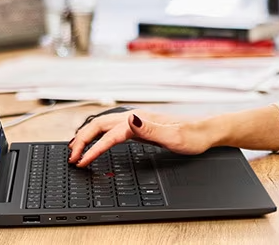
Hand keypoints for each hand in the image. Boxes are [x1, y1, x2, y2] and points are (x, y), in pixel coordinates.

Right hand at [67, 110, 216, 166]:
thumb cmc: (193, 136)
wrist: (207, 131)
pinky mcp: (139, 128)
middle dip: (81, 140)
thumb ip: (151, 129)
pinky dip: (98, 136)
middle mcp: (135, 118)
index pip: (107, 134)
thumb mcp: (174, 136)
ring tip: (74, 149)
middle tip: (71, 157)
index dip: (92, 149)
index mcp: (139, 120)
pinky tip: (96, 142)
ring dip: (86, 136)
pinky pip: (111, 130)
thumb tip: (130, 120)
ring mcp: (136, 122)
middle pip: (99, 125)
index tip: (81, 161)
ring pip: (103, 126)